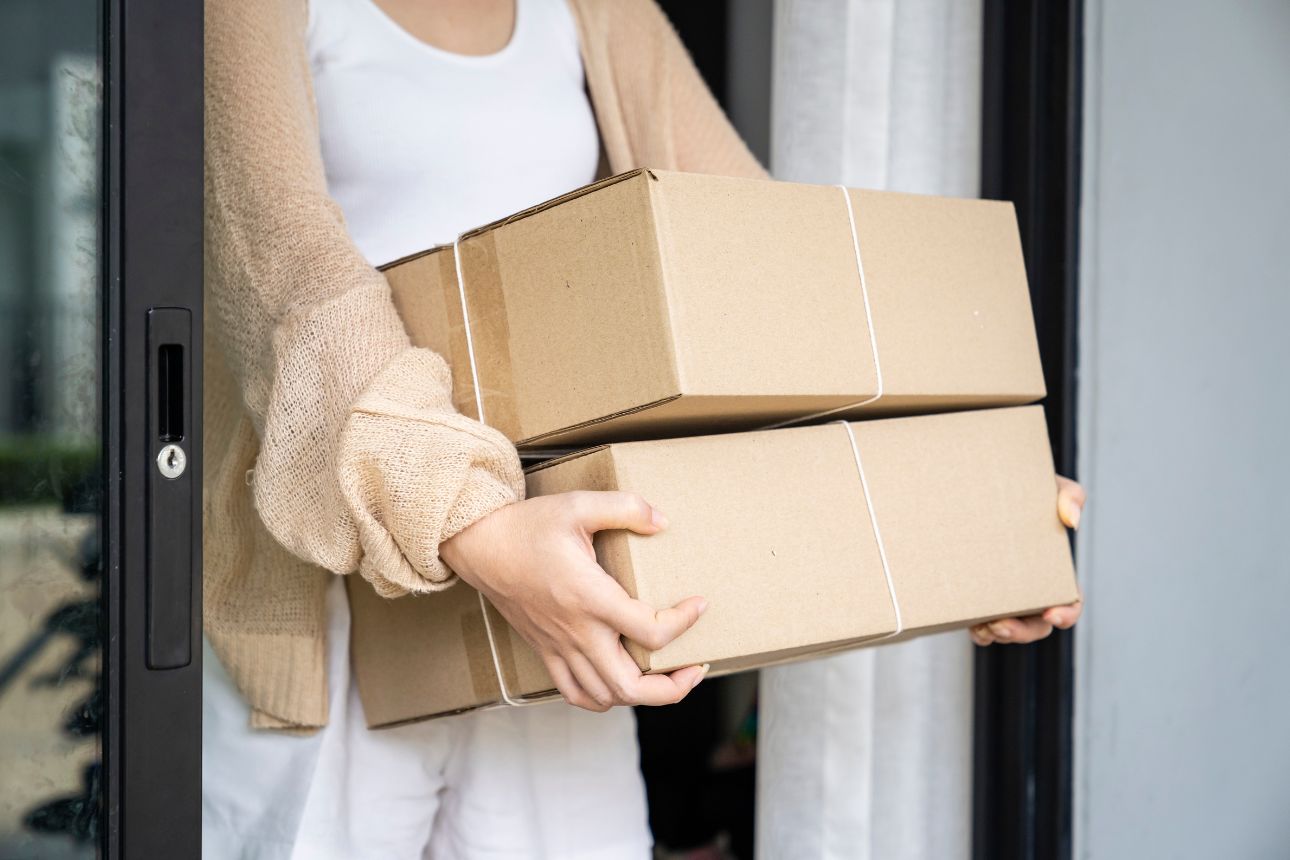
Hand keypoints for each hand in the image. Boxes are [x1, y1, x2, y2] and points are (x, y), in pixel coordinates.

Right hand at [440, 491, 708, 711]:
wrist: (479, 545)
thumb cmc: (527, 526)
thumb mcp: (578, 505)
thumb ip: (625, 508)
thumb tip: (662, 522)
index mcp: (590, 598)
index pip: (650, 631)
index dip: (684, 623)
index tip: (698, 605)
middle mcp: (576, 632)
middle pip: (631, 686)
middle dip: (673, 686)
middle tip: (694, 665)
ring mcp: (559, 647)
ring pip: (606, 696)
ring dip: (642, 695)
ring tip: (665, 677)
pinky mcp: (546, 651)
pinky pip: (576, 693)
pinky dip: (604, 699)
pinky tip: (620, 684)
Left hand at [969, 475, 1085, 645]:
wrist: (983, 487)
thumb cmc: (1025, 490)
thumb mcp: (1050, 487)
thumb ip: (1069, 496)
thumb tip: (1071, 520)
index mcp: (1054, 573)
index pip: (1070, 604)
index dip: (1066, 614)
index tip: (1052, 614)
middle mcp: (1032, 591)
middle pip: (1036, 627)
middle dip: (1021, 633)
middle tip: (1001, 625)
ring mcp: (1006, 598)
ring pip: (1007, 631)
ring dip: (998, 635)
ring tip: (984, 627)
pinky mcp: (980, 599)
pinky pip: (982, 627)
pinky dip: (980, 632)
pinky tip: (973, 626)